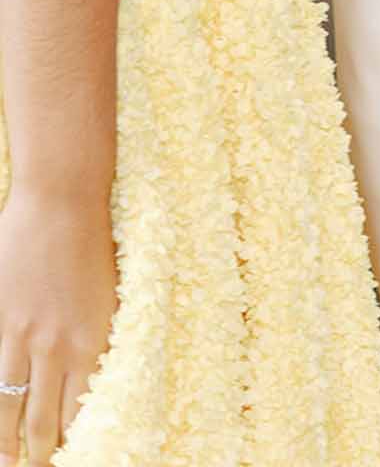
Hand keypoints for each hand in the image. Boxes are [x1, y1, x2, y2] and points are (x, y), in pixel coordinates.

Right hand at [0, 189, 115, 464]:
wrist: (63, 200)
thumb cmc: (92, 241)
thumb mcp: (107, 296)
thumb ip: (92, 339)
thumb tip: (82, 379)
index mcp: (95, 342)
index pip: (80, 411)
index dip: (70, 442)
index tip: (65, 459)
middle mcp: (61, 347)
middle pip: (44, 420)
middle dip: (39, 456)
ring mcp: (26, 337)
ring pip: (11, 406)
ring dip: (7, 442)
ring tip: (6, 463)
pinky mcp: (1, 320)